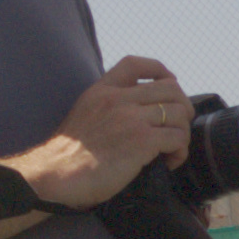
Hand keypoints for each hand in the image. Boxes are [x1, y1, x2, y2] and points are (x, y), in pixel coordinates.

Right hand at [7, 57, 191, 210]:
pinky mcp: (141, 141)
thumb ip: (106, 106)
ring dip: (182, 133)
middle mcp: (118, 99)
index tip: (169, 85)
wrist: (55, 174)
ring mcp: (131, 118)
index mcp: (102, 90)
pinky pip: (177, 138)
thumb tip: (134, 115)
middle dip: (182, 107)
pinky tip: (168, 163)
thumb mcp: (83, 114)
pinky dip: (179, 152)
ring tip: (171, 151)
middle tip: (176, 128)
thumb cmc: (67, 156)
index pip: (136, 64)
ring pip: (179, 113)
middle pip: (170, 88)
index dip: (160, 70)